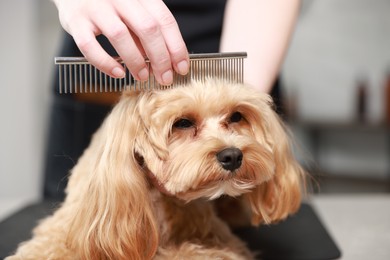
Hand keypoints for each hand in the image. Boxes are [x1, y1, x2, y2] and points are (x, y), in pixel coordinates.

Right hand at [53, 0, 188, 84]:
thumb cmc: (109, 2)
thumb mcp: (132, 10)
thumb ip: (145, 32)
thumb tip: (162, 61)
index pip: (164, 20)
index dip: (176, 46)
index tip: (181, 67)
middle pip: (147, 28)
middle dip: (160, 57)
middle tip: (165, 78)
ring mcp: (95, 7)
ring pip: (120, 36)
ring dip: (136, 61)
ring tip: (143, 76)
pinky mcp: (74, 20)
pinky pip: (90, 45)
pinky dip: (105, 62)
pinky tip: (118, 72)